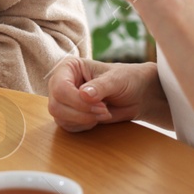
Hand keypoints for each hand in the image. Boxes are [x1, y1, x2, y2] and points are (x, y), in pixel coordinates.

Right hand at [47, 58, 165, 132]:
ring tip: (104, 113)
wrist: (137, 95)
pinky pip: (67, 126)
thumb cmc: (127, 79)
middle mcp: (62, 82)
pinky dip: (83, 126)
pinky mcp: (69, 114)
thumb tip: (84, 94)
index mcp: (69, 67)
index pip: (60, 87)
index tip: (101, 105)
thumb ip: (100, 86)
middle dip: (81, 113)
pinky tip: (97, 119)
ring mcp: (64, 99)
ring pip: (59, 117)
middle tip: (104, 111)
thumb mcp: (116, 80)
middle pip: (56, 104)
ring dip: (83, 120)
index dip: (77, 101)